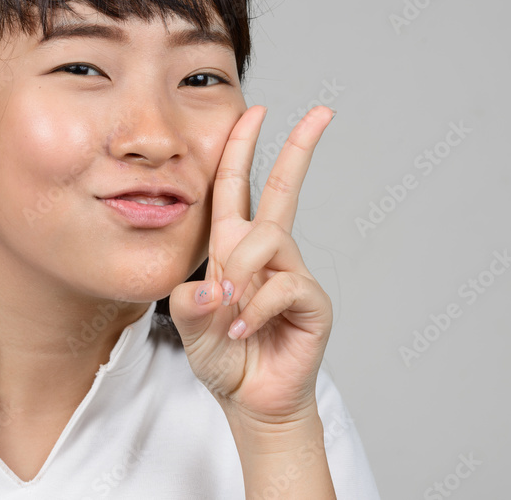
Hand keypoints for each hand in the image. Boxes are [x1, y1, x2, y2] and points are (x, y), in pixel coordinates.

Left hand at [169, 104, 336, 424]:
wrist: (249, 400)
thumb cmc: (221, 356)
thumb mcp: (188, 325)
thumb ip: (188, 303)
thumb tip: (212, 286)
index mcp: (233, 246)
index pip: (236, 186)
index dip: (242, 147)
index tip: (257, 110)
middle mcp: (266, 252)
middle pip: (282, 189)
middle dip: (299, 147)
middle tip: (322, 111)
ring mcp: (291, 273)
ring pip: (269, 240)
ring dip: (242, 272)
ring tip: (229, 311)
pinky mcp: (310, 301)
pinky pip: (282, 286)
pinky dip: (256, 309)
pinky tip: (243, 331)